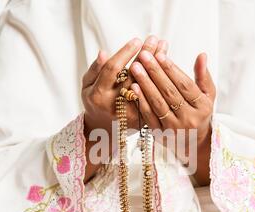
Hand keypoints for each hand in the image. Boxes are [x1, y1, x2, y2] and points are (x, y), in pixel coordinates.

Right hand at [81, 36, 168, 181]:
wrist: (102, 128)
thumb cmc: (95, 100)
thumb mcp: (87, 85)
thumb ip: (95, 69)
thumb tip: (103, 52)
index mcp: (99, 95)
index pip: (113, 69)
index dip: (125, 53)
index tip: (137, 40)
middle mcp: (114, 105)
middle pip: (133, 76)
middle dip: (145, 56)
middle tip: (155, 40)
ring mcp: (129, 114)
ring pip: (146, 86)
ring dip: (157, 66)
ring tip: (164, 48)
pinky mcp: (141, 120)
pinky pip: (153, 98)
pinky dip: (160, 81)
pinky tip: (167, 67)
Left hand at [129, 50, 215, 184]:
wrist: (193, 144)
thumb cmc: (199, 113)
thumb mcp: (207, 96)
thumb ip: (203, 76)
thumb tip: (202, 55)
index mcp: (203, 107)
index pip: (185, 85)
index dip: (172, 69)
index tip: (160, 54)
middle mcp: (189, 119)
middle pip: (170, 92)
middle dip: (155, 72)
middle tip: (143, 55)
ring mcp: (174, 129)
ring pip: (158, 103)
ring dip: (145, 84)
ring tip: (135, 67)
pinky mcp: (160, 135)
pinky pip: (148, 116)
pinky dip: (141, 101)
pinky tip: (133, 87)